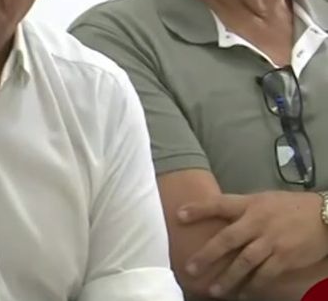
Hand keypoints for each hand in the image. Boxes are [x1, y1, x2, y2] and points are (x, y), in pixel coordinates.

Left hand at [177, 191, 327, 297]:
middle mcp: (257, 223)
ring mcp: (271, 242)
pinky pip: (264, 275)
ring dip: (227, 278)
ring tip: (213, 290)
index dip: (198, 209)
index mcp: (250, 205)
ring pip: (244, 262)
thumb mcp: (263, 200)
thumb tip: (215, 215)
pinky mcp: (285, 258)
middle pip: (227, 239)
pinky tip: (242, 293)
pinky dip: (252, 286)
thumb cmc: (291, 207)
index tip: (178, 215)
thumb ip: (241, 208)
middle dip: (207, 255)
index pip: (219, 204)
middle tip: (190, 268)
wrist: (326, 216)